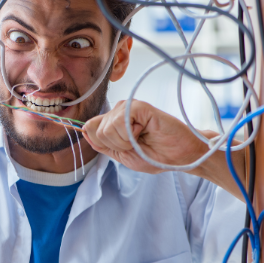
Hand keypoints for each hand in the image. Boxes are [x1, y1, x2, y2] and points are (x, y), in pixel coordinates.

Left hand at [81, 100, 208, 173]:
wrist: (180, 157)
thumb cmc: (156, 156)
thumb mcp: (122, 155)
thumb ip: (102, 143)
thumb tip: (83, 129)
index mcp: (113, 121)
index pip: (89, 128)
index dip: (103, 143)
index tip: (124, 148)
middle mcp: (119, 111)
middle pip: (96, 131)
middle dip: (116, 145)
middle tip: (137, 144)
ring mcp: (128, 107)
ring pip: (106, 128)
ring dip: (124, 142)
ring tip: (142, 138)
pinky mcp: (138, 106)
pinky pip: (119, 122)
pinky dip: (130, 135)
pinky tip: (144, 131)